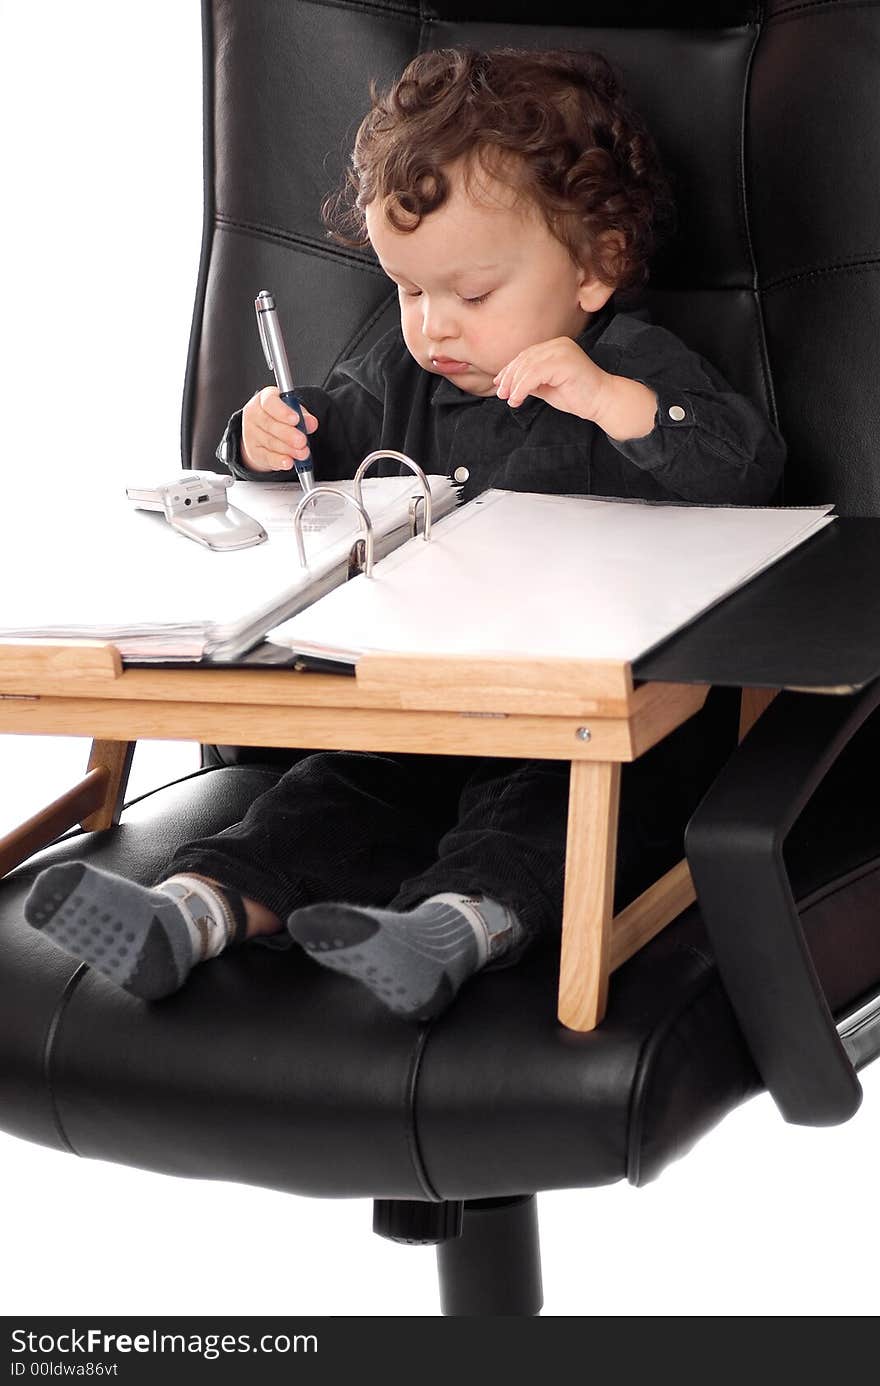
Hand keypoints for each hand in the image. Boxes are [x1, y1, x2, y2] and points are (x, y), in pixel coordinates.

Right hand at [241, 386, 318, 471]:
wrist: (264, 431)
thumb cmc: (281, 417)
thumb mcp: (293, 411)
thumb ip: (303, 416)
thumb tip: (312, 423)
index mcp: (264, 399)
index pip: (270, 402)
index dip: (283, 412)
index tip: (296, 419)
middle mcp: (254, 414)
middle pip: (269, 424)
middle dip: (288, 434)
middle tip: (302, 441)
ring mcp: (251, 433)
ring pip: (270, 442)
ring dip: (288, 449)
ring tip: (303, 453)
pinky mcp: (253, 450)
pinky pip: (266, 456)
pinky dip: (279, 461)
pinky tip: (288, 462)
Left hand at [493, 337, 609, 420]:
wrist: (602, 401)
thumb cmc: (577, 396)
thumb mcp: (547, 386)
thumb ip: (530, 381)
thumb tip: (506, 384)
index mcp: (555, 346)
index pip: (526, 355)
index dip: (510, 370)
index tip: (499, 384)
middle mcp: (558, 344)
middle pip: (524, 359)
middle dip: (509, 377)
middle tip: (501, 394)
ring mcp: (562, 351)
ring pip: (527, 367)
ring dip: (514, 385)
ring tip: (510, 400)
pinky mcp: (564, 362)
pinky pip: (534, 375)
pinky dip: (522, 388)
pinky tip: (517, 399)